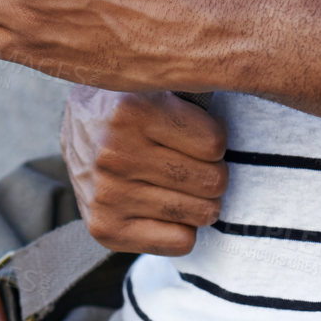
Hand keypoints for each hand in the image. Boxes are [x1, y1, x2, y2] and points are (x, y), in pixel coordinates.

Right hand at [61, 85, 227, 254]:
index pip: (215, 142)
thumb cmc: (132, 97)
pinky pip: (179, 242)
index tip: (203, 133)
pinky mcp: (105, 229)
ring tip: (185, 183)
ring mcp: (108, 195)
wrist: (77, 122)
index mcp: (133, 109)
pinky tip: (169, 206)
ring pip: (199, 213)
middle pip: (211, 181)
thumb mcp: (156, 78)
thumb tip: (244, 91)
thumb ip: (193, 88)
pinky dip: (184, 227)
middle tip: (198, 162)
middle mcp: (116, 153)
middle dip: (214, 172)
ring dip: (202, 200)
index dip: (217, 138)